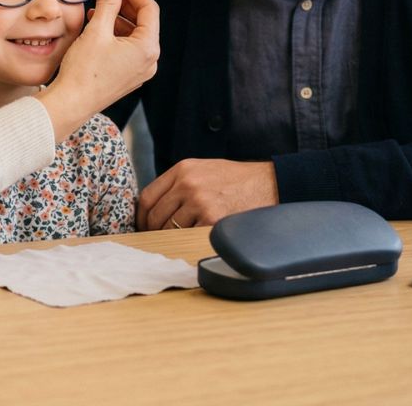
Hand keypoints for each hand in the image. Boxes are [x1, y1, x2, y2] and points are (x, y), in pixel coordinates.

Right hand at [35, 0, 158, 138]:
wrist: (71, 104)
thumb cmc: (83, 73)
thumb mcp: (96, 30)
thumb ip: (108, 2)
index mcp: (147, 49)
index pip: (149, 8)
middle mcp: (148, 61)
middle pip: (143, 21)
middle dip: (125, 3)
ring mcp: (138, 70)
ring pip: (134, 34)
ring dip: (118, 18)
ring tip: (98, 8)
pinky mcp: (127, 76)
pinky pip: (127, 48)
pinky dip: (115, 34)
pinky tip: (97, 26)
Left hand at [136, 159, 278, 229]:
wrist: (269, 183)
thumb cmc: (236, 180)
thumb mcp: (203, 170)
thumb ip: (179, 183)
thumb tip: (155, 207)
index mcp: (183, 169)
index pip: (148, 196)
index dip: (142, 216)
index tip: (143, 227)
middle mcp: (188, 183)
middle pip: (156, 215)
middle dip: (154, 231)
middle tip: (159, 239)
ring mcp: (199, 202)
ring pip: (170, 229)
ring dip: (172, 238)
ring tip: (180, 239)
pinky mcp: (212, 219)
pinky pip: (188, 237)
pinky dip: (189, 241)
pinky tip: (196, 240)